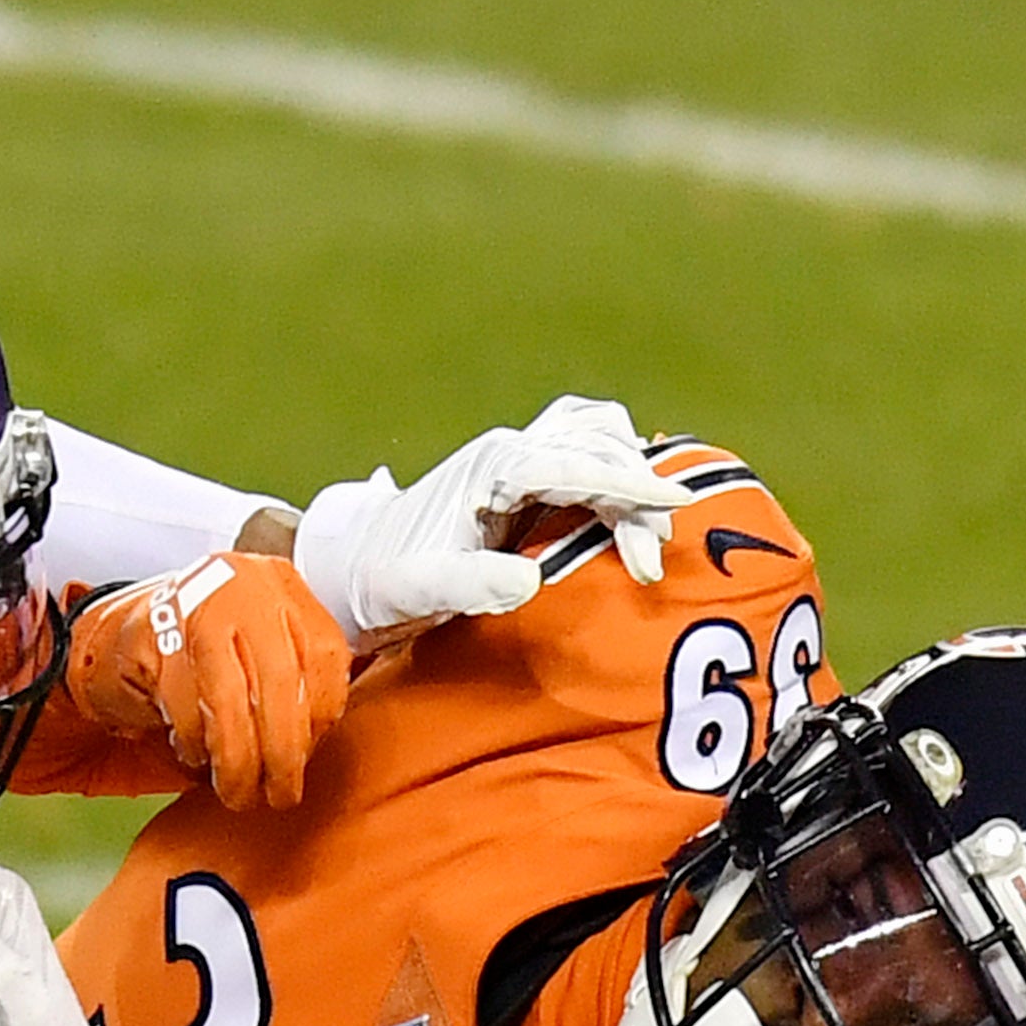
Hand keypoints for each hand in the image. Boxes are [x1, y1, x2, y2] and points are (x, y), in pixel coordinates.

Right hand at [66, 553, 350, 809]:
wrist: (114, 637)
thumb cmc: (198, 653)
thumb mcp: (260, 652)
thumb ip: (296, 680)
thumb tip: (318, 743)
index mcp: (281, 584)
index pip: (324, 656)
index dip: (320, 719)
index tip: (307, 758)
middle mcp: (242, 584)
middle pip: (280, 681)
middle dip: (282, 752)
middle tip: (279, 794)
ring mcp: (193, 603)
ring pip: (231, 700)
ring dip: (236, 761)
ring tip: (236, 791)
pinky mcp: (148, 635)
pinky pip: (183, 706)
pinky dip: (194, 742)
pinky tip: (196, 756)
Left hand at [294, 395, 680, 640]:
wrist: (354, 568)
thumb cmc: (386, 579)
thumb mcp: (422, 589)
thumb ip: (472, 585)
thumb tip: (530, 580)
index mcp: (492, 468)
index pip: (576, 465)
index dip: (627, 486)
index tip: (670, 507)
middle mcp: (508, 451)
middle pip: (598, 448)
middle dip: (635, 495)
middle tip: (647, 560)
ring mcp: (516, 457)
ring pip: (597, 436)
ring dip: (630, 474)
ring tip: (645, 533)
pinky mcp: (522, 475)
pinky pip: (584, 447)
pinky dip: (616, 464)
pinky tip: (631, 500)